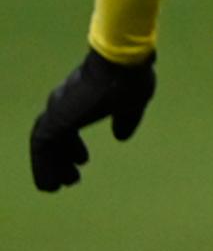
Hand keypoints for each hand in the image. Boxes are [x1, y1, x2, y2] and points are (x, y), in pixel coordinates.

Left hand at [30, 48, 155, 191]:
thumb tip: (120, 136)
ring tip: (62, 185)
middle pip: (52, 137)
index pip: (66, 127)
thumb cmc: (129, 79)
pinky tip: (52, 183)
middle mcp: (62, 104)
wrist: (120, 64)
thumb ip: (124, 120)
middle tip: (72, 178)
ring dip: (51, 167)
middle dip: (60, 158)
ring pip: (45, 145)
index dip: (71, 147)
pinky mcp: (57, 120)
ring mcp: (57, 111)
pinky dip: (44, 167)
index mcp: (79, 99)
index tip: (82, 161)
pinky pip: (43, 149)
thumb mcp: (131, 105)